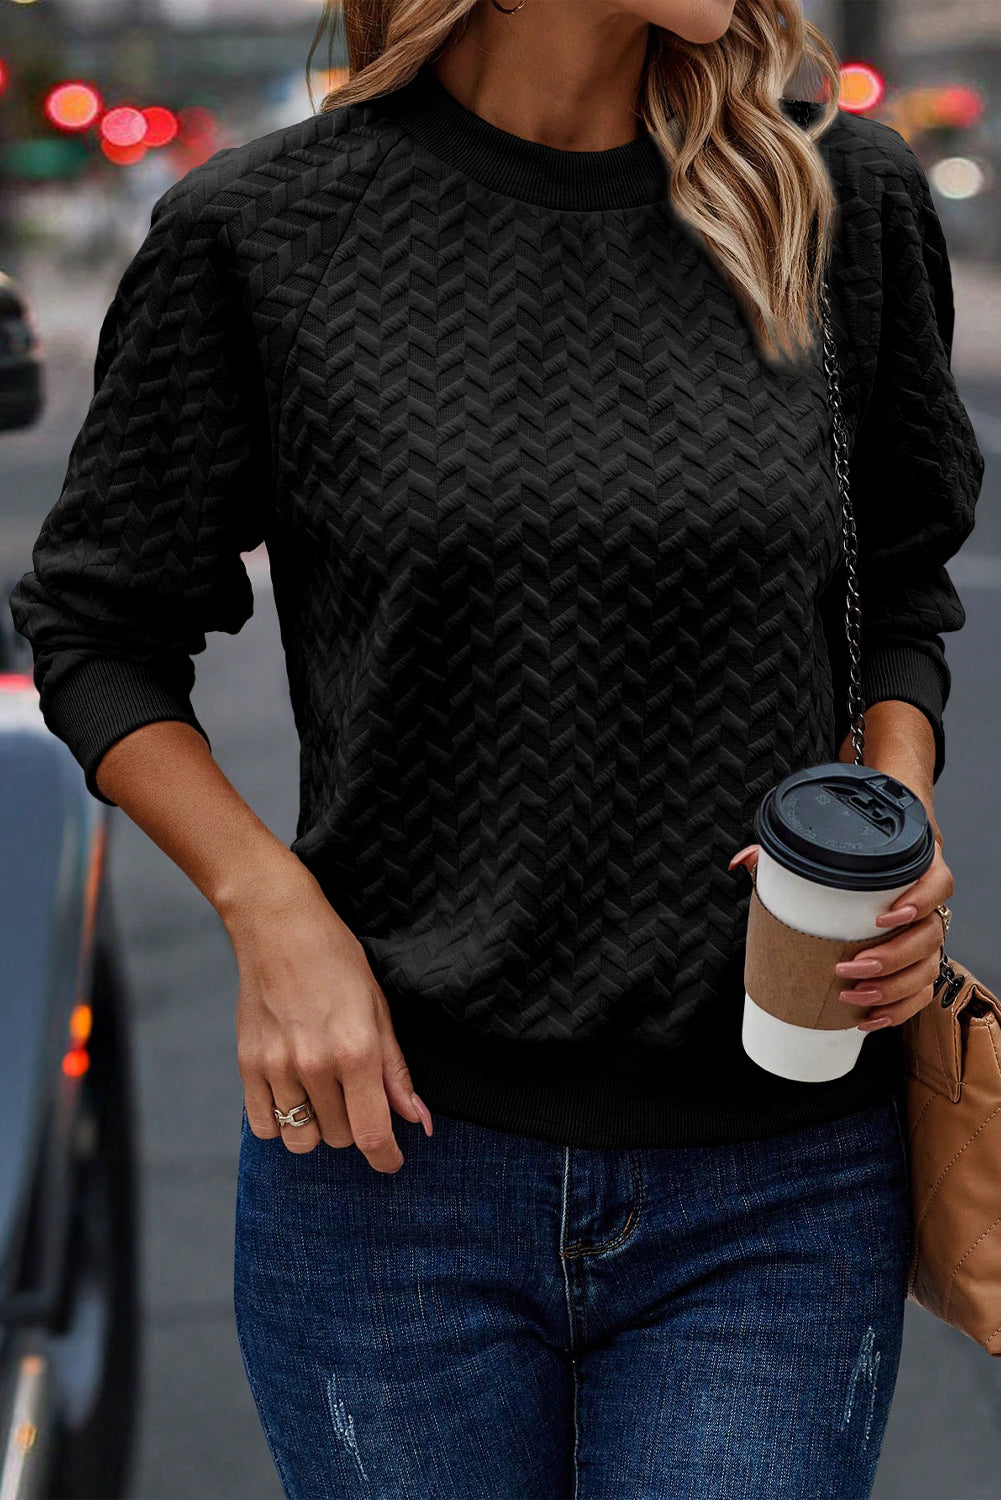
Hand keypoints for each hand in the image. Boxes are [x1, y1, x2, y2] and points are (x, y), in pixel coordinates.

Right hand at [224, 861, 432, 1171]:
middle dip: (355, 1127)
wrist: (278, 925)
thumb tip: (419, 1121)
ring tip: (323, 1096)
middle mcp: (316, 1065)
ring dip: (318, 1129)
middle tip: (355, 1094)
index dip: (387, 1159)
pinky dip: (281, 1123)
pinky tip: (293, 1096)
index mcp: (357, 1050)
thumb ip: (396, 1070)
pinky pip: (264, 1126)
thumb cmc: (337, 959)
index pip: (373, 1134)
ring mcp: (277, 1067)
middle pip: (340, 1139)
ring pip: (302, 1140)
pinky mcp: (247, 1064)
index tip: (392, 1163)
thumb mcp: (379, 1008)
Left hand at [729, 837, 952, 1030]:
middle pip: (929, 936)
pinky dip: (898, 1011)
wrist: (873, 877)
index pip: (938, 883)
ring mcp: (926, 938)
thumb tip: (741, 863)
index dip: (919, 901)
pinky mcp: (919, 966)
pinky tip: (869, 1018)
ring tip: (853, 996)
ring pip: (927, 969)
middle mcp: (928, 907)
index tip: (882, 918)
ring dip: (892, 990)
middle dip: (892, 958)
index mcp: (915, 871)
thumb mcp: (821, 854)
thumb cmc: (848, 866)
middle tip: (849, 967)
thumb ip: (784, 854)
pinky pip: (921, 994)